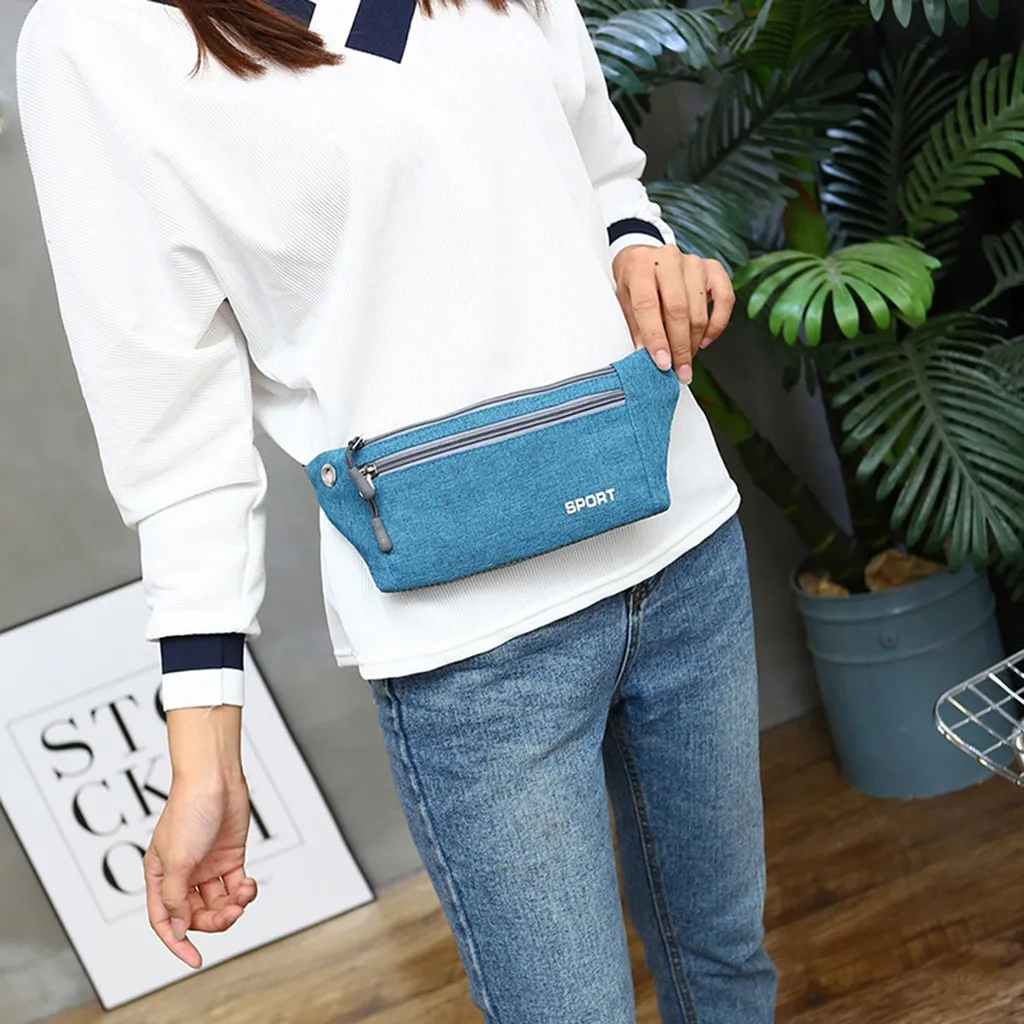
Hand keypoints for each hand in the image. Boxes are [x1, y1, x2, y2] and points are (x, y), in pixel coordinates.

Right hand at [145, 708, 256, 967]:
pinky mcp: (230, 857)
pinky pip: (236, 887)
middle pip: (196, 915)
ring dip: (232, 907)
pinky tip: (249, 885)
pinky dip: (244, 891)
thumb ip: (177, 898)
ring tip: (242, 896)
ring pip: (218, 903)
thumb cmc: (189, 811)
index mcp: (160, 876)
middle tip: (230, 913)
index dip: (177, 942)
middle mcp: (183, 874)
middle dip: (214, 920)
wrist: (215, 779)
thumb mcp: (178, 860)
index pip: (165, 920)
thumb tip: (177, 929)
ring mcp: (207, 866)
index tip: (194, 959)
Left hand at [612, 245, 734, 384]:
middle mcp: (668, 259)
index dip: (656, 337)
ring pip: (699, 310)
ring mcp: (693, 262)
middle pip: (678, 309)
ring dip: (695, 341)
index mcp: (640, 265)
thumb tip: (646, 356)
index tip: (662, 363)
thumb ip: (635, 326)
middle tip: (680, 370)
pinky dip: (717, 325)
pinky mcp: (713, 267)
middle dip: (680, 347)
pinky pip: (725, 299)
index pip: (648, 305)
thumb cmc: (634, 280)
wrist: (645, 255)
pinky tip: (705, 340)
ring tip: (686, 358)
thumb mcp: (624, 299)